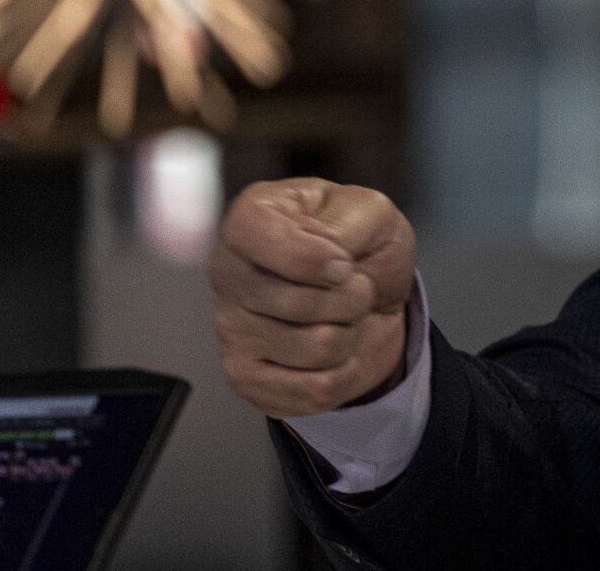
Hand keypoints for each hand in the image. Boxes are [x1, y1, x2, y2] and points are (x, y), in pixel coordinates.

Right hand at [210, 178, 416, 417]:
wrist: (372, 292)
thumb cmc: (361, 243)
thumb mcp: (370, 211)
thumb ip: (347, 224)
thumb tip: (329, 264)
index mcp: (249, 219)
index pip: (256, 237)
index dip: (312, 257)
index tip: (344, 261)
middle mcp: (227, 273)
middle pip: (299, 303)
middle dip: (353, 296)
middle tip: (355, 284)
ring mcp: (231, 329)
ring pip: (317, 348)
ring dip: (352, 332)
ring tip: (343, 313)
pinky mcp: (246, 378)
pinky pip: (316, 389)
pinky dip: (347, 370)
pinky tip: (336, 347)